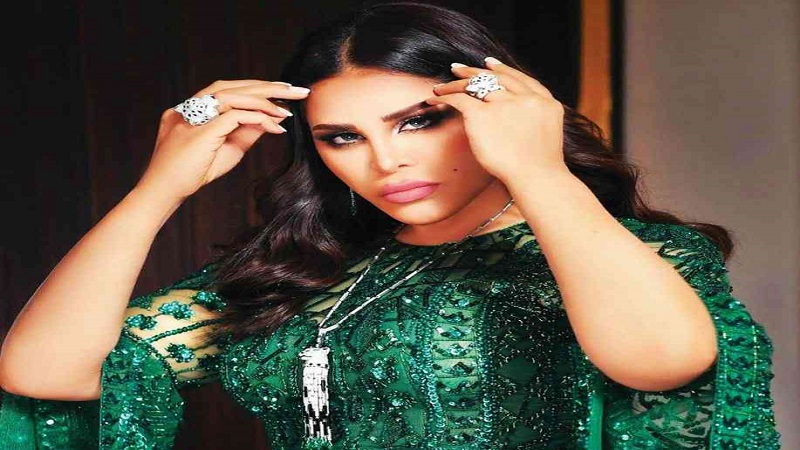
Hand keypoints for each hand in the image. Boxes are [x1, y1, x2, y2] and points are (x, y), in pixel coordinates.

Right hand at [136, 80, 309, 200]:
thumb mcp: (228, 149)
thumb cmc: (193, 173)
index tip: (283, 95)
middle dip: (268, 87)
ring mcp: (192, 115)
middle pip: (233, 86)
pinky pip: (234, 115)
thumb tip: (271, 118)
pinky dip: (258, 117)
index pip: (229, 90)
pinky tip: (276, 125)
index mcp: (193, 108)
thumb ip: (246, 131)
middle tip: (297, 90)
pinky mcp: (200, 129)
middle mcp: (190, 105)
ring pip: (233, 95)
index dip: (257, 89)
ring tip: (289, 108)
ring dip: (265, 99)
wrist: (165, 192)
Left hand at [425, 57, 567, 183]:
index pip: (520, 79)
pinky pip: (459, 99)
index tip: (489, 63)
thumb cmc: (538, 167)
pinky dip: (444, 96)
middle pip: (496, 78)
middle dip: (474, 71)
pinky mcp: (483, 114)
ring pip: (475, 85)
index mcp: (544, 101)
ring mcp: (504, 104)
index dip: (502, 69)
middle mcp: (525, 98)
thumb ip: (530, 119)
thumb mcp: (545, 133)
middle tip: (458, 68)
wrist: (535, 176)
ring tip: (441, 85)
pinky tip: (435, 97)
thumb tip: (509, 118)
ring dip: (455, 83)